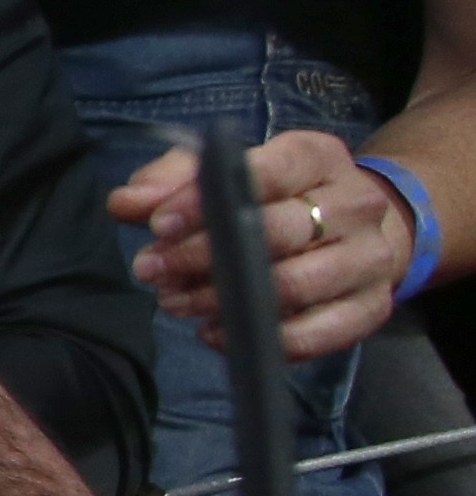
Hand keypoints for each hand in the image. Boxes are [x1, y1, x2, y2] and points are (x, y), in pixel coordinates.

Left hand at [110, 129, 413, 357]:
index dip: (206, 201)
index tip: (158, 225)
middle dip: (202, 255)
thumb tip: (126, 203)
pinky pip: (312, 335)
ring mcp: (370, 259)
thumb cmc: (275, 197)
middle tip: (152, 270)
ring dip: (222, 299)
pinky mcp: (370, 310)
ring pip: (293, 286)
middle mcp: (356, 204)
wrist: (355, 233)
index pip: (266, 173)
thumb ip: (170, 182)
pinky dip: (255, 338)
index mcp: (318, 157)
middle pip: (278, 233)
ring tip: (174, 301)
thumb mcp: (223, 173)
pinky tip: (213, 332)